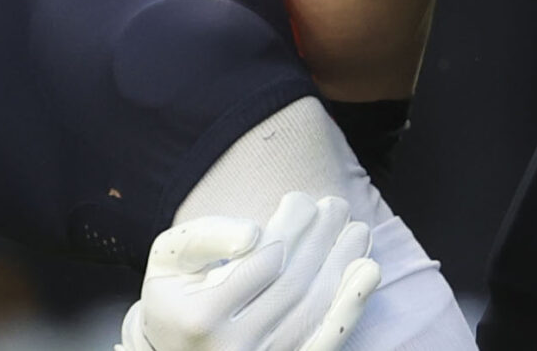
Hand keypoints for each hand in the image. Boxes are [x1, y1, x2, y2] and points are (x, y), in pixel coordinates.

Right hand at [118, 195, 379, 350]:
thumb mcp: (168, 258)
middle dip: (319, 239)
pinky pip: (325, 340)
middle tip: (336, 206)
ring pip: (315, 308)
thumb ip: (204, 237)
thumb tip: (255, 233)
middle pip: (293, 283)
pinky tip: (368, 271)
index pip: (261, 263)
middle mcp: (234, 348)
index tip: (303, 200)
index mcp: (201, 316)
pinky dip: (350, 305)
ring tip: (356, 229)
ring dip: (341, 264)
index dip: (289, 227)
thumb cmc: (173, 296)